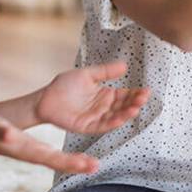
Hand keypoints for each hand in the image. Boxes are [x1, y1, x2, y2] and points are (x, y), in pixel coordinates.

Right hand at [0, 115, 98, 173]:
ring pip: (60, 161)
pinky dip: (72, 158)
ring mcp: (38, 154)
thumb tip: (8, 134)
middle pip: (59, 162)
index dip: (66, 160)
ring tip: (95, 165)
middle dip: (77, 165)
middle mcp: (35, 154)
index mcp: (27, 150)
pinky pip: (58, 157)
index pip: (49, 157)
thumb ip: (2, 132)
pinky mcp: (39, 152)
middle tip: (96, 166)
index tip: (82, 163)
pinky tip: (84, 158)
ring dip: (78, 163)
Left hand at [35, 62, 149, 134]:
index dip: (136, 94)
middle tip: (143, 98)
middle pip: (123, 106)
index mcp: (105, 94)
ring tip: (136, 107)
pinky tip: (121, 117)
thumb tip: (124, 65)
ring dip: (127, 113)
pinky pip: (103, 125)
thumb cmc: (64, 85)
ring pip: (116, 117)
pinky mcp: (88, 126)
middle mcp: (103, 107)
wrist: (45, 98)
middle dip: (135, 103)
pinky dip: (113, 122)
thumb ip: (106, 71)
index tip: (146, 91)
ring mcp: (96, 117)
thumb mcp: (87, 74)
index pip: (125, 95)